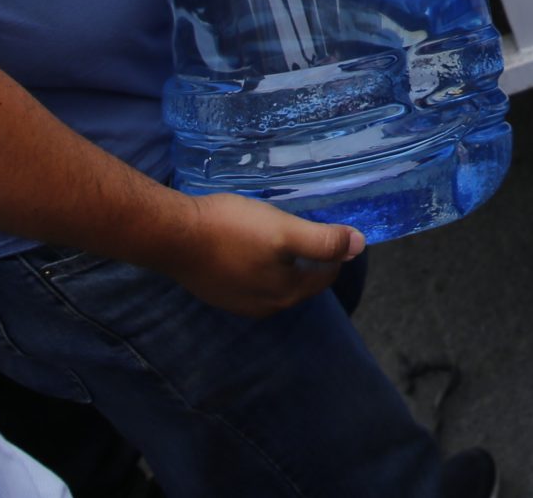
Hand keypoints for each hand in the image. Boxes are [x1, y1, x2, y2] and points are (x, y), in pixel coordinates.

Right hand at [160, 192, 363, 317]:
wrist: (173, 237)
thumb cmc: (231, 231)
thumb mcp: (284, 231)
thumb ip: (323, 241)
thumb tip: (359, 245)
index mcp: (286, 294)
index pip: (325, 276)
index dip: (336, 251)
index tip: (335, 227)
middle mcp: (265, 306)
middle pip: (301, 280)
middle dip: (310, 257)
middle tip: (310, 226)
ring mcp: (238, 302)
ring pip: (275, 279)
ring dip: (283, 260)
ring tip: (282, 233)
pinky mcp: (217, 291)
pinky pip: (250, 277)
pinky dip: (259, 262)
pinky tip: (251, 242)